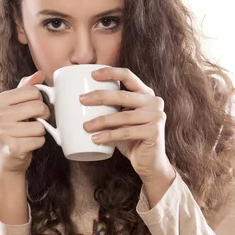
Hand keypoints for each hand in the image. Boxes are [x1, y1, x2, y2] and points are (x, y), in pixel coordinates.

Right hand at [0, 70, 49, 174]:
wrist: (3, 160)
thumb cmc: (12, 129)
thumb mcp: (14, 106)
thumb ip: (25, 88)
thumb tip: (40, 73)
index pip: (33, 91)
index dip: (39, 100)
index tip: (33, 108)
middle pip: (39, 107)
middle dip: (44, 115)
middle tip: (36, 121)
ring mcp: (3, 132)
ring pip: (41, 126)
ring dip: (40, 132)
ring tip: (29, 134)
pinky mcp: (12, 148)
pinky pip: (39, 140)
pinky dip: (38, 143)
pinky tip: (27, 144)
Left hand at [80, 67, 174, 181]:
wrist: (149, 162)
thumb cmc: (131, 138)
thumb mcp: (121, 119)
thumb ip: (110, 108)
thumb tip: (78, 100)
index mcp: (146, 93)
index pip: (128, 76)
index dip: (110, 72)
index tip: (91, 75)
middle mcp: (154, 101)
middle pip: (122, 95)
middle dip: (99, 96)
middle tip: (81, 100)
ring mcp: (156, 116)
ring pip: (123, 116)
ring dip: (101, 121)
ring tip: (85, 126)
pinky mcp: (154, 132)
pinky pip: (126, 132)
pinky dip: (108, 136)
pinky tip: (95, 139)